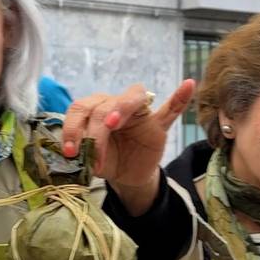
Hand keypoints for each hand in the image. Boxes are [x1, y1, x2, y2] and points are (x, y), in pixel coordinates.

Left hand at [61, 80, 195, 215]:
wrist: (127, 175)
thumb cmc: (107, 159)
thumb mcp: (91, 158)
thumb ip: (83, 152)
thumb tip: (71, 154)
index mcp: (95, 109)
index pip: (81, 108)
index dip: (73, 126)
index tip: (71, 150)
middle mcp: (115, 104)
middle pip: (102, 105)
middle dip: (93, 130)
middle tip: (90, 153)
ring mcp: (139, 113)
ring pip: (128, 101)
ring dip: (117, 111)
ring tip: (112, 125)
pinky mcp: (159, 125)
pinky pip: (171, 108)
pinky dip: (180, 97)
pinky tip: (188, 84)